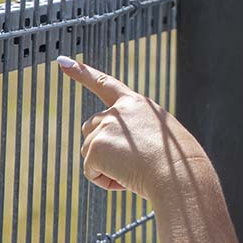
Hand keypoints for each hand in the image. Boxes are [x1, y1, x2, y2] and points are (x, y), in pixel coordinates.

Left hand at [57, 56, 208, 200]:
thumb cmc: (176, 162)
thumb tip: (111, 150)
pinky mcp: (97, 147)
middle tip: (129, 164)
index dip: (83, 73)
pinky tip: (126, 179)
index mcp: (137, 104)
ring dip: (106, 167)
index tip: (63, 62)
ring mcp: (107, 126)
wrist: (179, 172)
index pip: (106, 84)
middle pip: (91, 127)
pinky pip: (90, 171)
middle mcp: (119, 110)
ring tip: (134, 172)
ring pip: (89, 151)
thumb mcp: (158, 136)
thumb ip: (133, 133)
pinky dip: (105, 180)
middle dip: (100, 146)